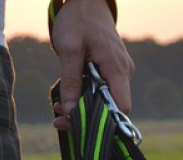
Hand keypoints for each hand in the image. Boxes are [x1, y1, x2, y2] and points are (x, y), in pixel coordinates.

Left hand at [50, 0, 133, 129]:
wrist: (88, 2)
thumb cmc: (78, 21)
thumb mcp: (69, 49)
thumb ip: (71, 81)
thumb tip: (71, 111)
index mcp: (117, 68)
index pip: (122, 106)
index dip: (107, 120)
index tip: (80, 123)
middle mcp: (124, 73)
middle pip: (111, 106)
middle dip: (85, 115)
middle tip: (59, 116)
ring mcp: (120, 72)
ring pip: (105, 99)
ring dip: (83, 105)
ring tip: (59, 104)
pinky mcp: (113, 71)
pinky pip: (103, 90)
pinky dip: (85, 95)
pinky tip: (69, 92)